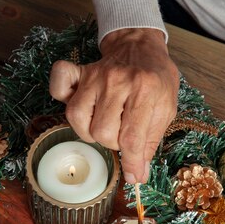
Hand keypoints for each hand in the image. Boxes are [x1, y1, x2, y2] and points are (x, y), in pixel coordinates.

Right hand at [49, 28, 178, 182]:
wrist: (141, 46)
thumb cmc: (156, 80)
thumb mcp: (166, 109)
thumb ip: (151, 142)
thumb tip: (137, 175)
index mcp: (146, 90)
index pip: (132, 137)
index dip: (131, 163)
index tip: (133, 177)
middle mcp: (118, 81)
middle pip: (102, 132)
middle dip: (112, 142)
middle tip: (122, 132)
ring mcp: (95, 75)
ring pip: (78, 118)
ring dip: (90, 130)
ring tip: (104, 124)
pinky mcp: (80, 72)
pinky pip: (58, 86)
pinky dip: (62, 97)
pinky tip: (81, 104)